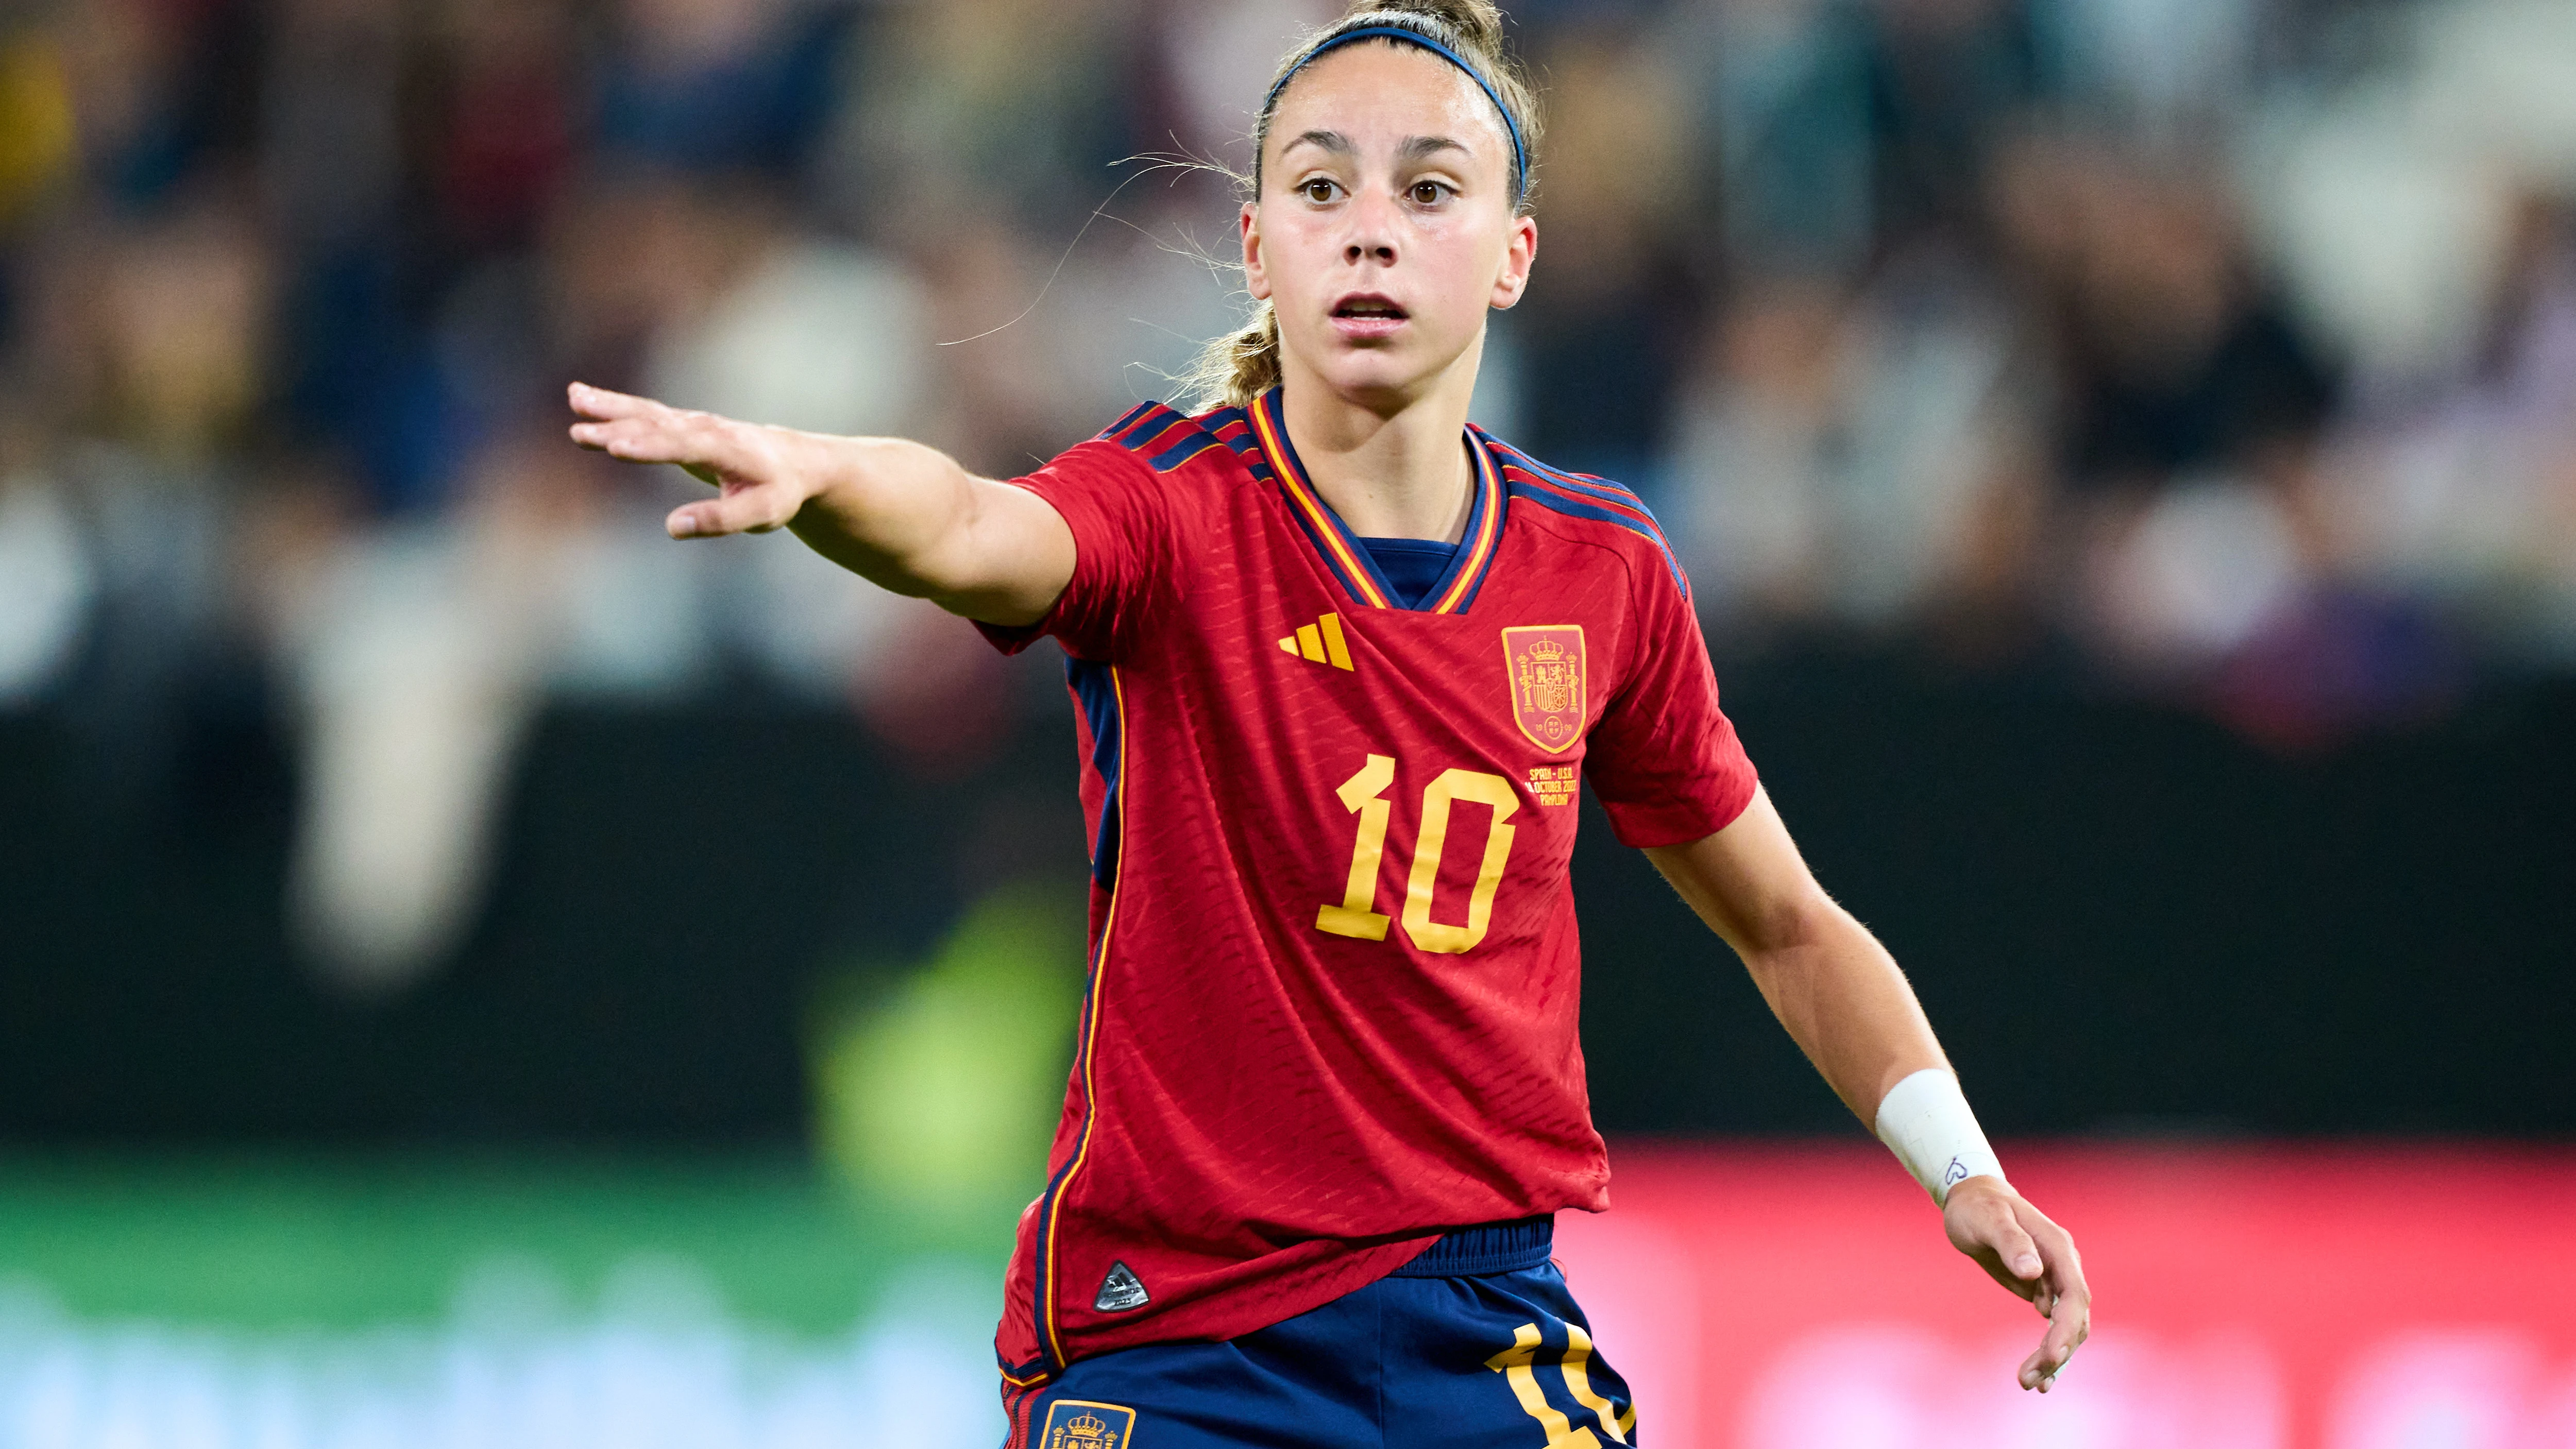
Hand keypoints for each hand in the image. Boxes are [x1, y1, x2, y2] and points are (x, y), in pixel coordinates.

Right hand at [567, 382, 815, 538]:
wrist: (795, 461)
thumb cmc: (780, 491)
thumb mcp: (763, 513)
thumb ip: (721, 519)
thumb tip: (673, 527)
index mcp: (725, 450)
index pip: (682, 447)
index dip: (649, 448)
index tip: (615, 447)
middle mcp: (704, 429)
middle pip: (656, 427)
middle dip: (619, 428)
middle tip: (580, 432)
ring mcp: (690, 423)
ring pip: (645, 413)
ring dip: (609, 407)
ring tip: (574, 399)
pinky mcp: (680, 425)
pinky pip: (642, 412)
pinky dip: (614, 404)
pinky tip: (581, 397)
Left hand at [1943, 1176, 2089, 1392]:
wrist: (1972, 1200)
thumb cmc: (1977, 1208)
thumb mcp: (1988, 1219)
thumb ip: (2011, 1242)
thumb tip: (2033, 1271)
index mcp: (2058, 1248)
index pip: (2074, 1295)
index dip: (2067, 1328)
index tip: (2052, 1357)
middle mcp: (2064, 1266)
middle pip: (2074, 1318)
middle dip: (2057, 1351)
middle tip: (2029, 1380)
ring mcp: (2056, 1279)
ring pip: (2067, 1326)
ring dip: (2053, 1357)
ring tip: (2029, 1383)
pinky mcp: (2043, 1290)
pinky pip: (2054, 1325)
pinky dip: (2049, 1349)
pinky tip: (2037, 1373)